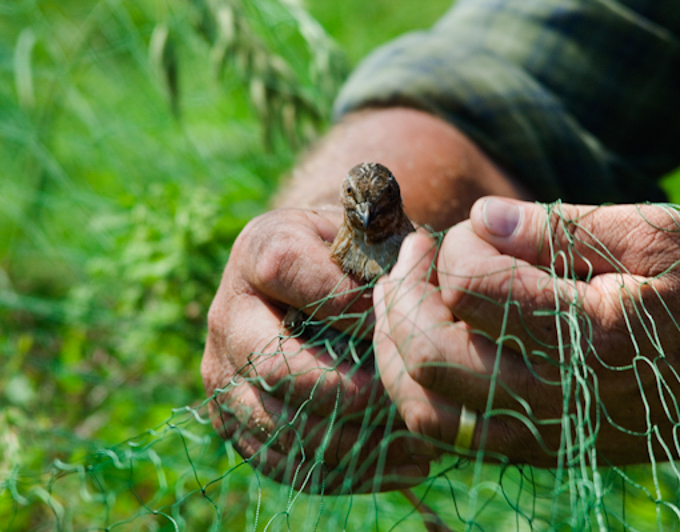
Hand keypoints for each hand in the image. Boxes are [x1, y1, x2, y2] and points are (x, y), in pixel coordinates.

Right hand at [201, 207, 434, 491]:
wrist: (308, 282)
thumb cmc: (350, 257)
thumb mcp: (365, 234)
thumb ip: (390, 250)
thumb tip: (420, 279)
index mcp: (258, 252)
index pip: (285, 271)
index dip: (346, 301)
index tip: (400, 320)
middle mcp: (228, 314)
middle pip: (275, 365)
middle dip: (349, 390)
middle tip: (406, 403)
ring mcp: (224, 373)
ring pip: (278, 425)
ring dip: (352, 444)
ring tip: (417, 446)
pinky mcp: (234, 420)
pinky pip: (281, 462)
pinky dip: (343, 473)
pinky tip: (397, 467)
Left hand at [373, 198, 679, 465]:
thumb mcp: (654, 235)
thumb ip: (559, 228)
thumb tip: (482, 219)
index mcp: (591, 332)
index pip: (470, 287)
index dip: (456, 247)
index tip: (474, 229)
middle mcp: (559, 396)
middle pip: (429, 354)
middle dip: (401, 294)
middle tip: (410, 256)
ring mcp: (545, 433)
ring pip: (424, 407)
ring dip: (394, 346)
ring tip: (401, 300)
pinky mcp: (541, 449)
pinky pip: (451, 434)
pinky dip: (417, 388)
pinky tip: (423, 345)